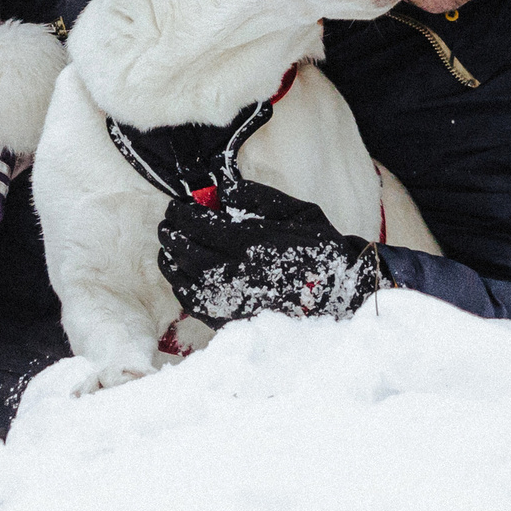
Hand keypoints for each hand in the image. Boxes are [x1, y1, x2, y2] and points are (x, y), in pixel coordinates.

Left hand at [155, 179, 382, 323]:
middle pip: (184, 251)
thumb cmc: (322, 252)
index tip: (177, 205)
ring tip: (168, 245)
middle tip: (168, 222)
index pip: (198, 224)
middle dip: (170, 232)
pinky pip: (193, 303)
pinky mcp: (233, 321)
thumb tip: (223, 190)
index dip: (181, 212)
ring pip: (183, 278)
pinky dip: (180, 285)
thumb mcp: (299, 213)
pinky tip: (181, 274)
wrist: (342, 298)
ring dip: (169, 258)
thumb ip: (258, 198)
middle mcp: (236, 274)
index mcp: (252, 244)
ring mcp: (232, 301)